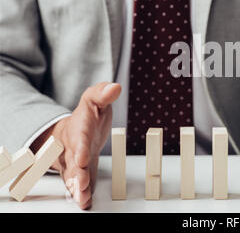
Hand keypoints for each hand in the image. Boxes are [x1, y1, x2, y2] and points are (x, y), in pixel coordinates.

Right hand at [31, 82, 120, 209]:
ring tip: (81, 198)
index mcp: (79, 128)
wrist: (77, 127)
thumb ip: (103, 92)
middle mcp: (74, 146)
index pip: (79, 138)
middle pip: (73, 161)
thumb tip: (115, 87)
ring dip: (77, 187)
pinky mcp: (81, 170)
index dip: (80, 148)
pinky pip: (79, 182)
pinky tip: (85, 202)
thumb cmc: (88, 113)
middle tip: (81, 184)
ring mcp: (75, 160)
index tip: (81, 158)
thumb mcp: (95, 98)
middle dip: (76, 174)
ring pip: (73, 176)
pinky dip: (82, 193)